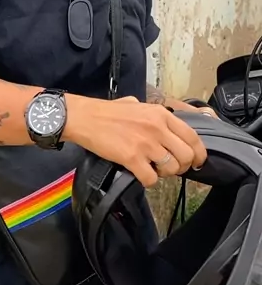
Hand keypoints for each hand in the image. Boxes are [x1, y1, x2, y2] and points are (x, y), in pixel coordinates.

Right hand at [65, 94, 207, 187]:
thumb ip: (154, 115)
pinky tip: (140, 173)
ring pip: (172, 169)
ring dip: (164, 174)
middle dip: (183, 167)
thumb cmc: (108, 111)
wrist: (85, 118)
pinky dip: (148, 180)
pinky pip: (151, 179)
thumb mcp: (137, 104)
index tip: (197, 162)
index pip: (192, 137)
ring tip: (153, 168)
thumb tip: (164, 126)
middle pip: (186, 156)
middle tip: (172, 168)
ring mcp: (146, 144)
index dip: (199, 154)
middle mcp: (157, 128)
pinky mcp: (132, 158)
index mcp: (161, 114)